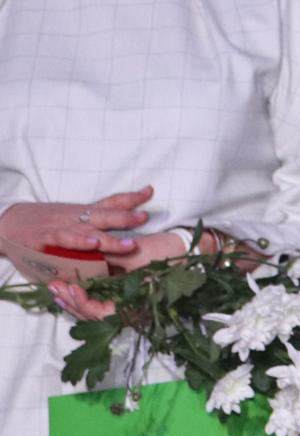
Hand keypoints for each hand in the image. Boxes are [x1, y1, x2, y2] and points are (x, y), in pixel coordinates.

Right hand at [0, 186, 153, 258]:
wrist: (7, 223)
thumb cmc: (41, 223)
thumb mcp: (68, 218)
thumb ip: (89, 226)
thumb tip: (113, 233)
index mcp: (82, 212)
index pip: (110, 201)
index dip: (131, 197)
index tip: (150, 191)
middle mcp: (76, 217)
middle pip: (105, 214)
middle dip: (127, 216)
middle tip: (146, 217)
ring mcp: (62, 226)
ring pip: (90, 230)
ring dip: (111, 239)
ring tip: (130, 244)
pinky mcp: (46, 238)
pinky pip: (66, 239)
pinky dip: (79, 242)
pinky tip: (93, 244)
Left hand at [47, 231, 196, 319]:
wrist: (194, 250)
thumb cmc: (170, 253)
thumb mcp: (137, 255)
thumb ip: (108, 260)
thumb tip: (77, 261)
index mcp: (136, 305)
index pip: (99, 313)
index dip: (82, 302)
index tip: (69, 287)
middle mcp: (131, 311)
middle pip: (92, 315)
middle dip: (71, 302)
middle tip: (53, 287)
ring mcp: (129, 306)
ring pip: (94, 311)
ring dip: (75, 300)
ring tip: (57, 289)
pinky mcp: (128, 297)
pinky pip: (101, 301)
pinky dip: (86, 295)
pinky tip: (74, 287)